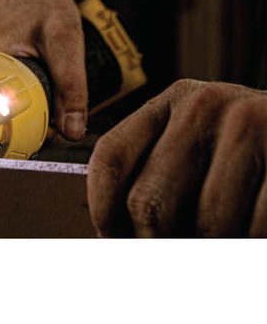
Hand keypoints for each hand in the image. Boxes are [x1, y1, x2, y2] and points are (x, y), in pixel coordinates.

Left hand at [87, 78, 266, 236]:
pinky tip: (247, 234)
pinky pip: (251, 230)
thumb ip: (157, 175)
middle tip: (169, 252)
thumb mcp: (196, 144)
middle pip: (149, 203)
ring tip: (214, 241)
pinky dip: (245, 247)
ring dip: (204, 252)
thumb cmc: (244, 152)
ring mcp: (250, 127)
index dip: (103, 211)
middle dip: (154, 244)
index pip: (112, 158)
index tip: (113, 239)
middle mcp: (205, 106)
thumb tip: (115, 234)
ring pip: (203, 226)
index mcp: (172, 102)